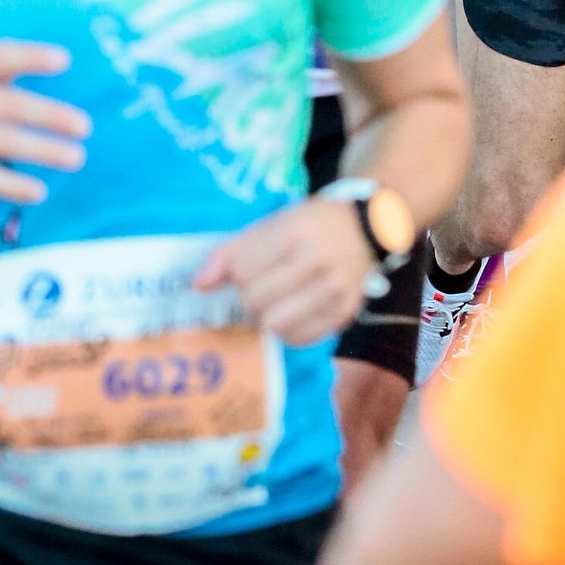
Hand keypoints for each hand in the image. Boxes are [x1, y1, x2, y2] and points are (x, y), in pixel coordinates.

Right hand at [0, 42, 89, 205]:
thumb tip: (27, 69)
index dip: (30, 56)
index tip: (65, 61)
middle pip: (6, 103)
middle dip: (50, 114)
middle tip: (85, 126)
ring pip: (0, 141)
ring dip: (43, 150)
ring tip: (75, 158)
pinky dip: (12, 185)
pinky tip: (37, 191)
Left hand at [195, 196, 375, 344]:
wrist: (365, 228)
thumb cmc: (308, 225)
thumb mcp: (269, 226)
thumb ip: (230, 253)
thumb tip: (198, 286)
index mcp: (294, 234)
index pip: (242, 273)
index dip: (237, 275)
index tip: (249, 268)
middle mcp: (318, 263)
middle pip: (255, 301)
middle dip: (250, 298)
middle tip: (262, 287)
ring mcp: (336, 290)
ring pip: (276, 324)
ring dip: (267, 317)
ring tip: (276, 302)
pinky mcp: (346, 313)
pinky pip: (300, 338)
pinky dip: (288, 331)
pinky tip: (293, 313)